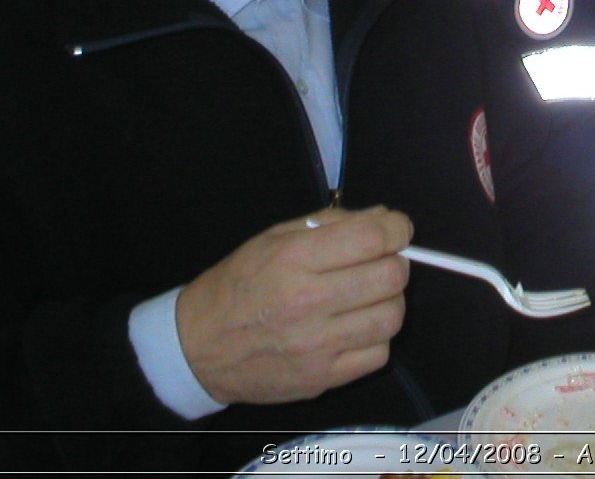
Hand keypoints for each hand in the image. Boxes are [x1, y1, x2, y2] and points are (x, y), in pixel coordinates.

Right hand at [175, 205, 411, 405]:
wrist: (197, 347)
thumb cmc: (238, 284)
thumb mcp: (274, 238)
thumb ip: (330, 222)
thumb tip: (383, 217)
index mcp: (294, 259)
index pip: (372, 239)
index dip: (397, 228)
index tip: (396, 230)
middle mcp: (308, 302)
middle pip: (391, 277)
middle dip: (395, 263)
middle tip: (380, 263)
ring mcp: (317, 346)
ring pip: (392, 318)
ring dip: (390, 301)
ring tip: (369, 296)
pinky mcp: (322, 379)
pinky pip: (379, 354)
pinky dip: (376, 337)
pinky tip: (356, 327)